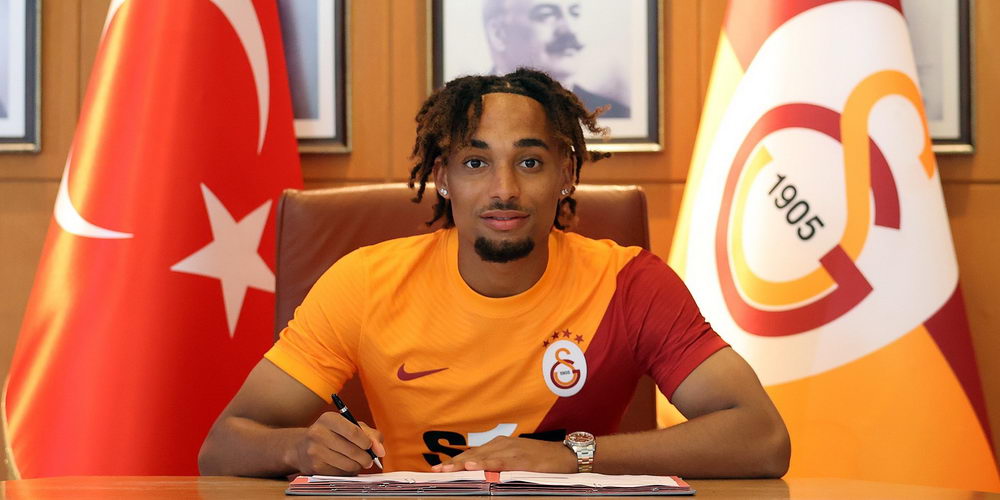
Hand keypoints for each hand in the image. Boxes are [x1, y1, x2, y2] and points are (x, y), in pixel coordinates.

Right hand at [285, 412, 385, 475]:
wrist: (302, 447)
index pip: (354, 432)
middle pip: (353, 451)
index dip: (367, 442)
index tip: (370, 447)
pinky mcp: (315, 467)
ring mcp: (315, 451)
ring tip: (357, 463)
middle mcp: (318, 433)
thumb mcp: (349, 426)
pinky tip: (344, 466)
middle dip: (366, 458)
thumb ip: (370, 434)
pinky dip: (347, 472)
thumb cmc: (332, 435)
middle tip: (368, 460)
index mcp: (329, 419)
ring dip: (358, 466)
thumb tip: (380, 451)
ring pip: (348, 464)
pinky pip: (340, 473)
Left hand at [430, 436, 576, 472]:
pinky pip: (499, 462)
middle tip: (436, 471)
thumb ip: (499, 465)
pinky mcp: (521, 459)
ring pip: (482, 457)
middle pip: (472, 455)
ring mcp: (511, 451)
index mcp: (499, 445)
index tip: (437, 469)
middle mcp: (502, 445)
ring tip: (447, 470)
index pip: (472, 454)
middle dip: (453, 463)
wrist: (567, 456)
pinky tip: (473, 467)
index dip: (454, 461)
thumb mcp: (517, 461)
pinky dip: (485, 464)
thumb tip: (482, 475)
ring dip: (463, 464)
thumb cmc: (542, 460)